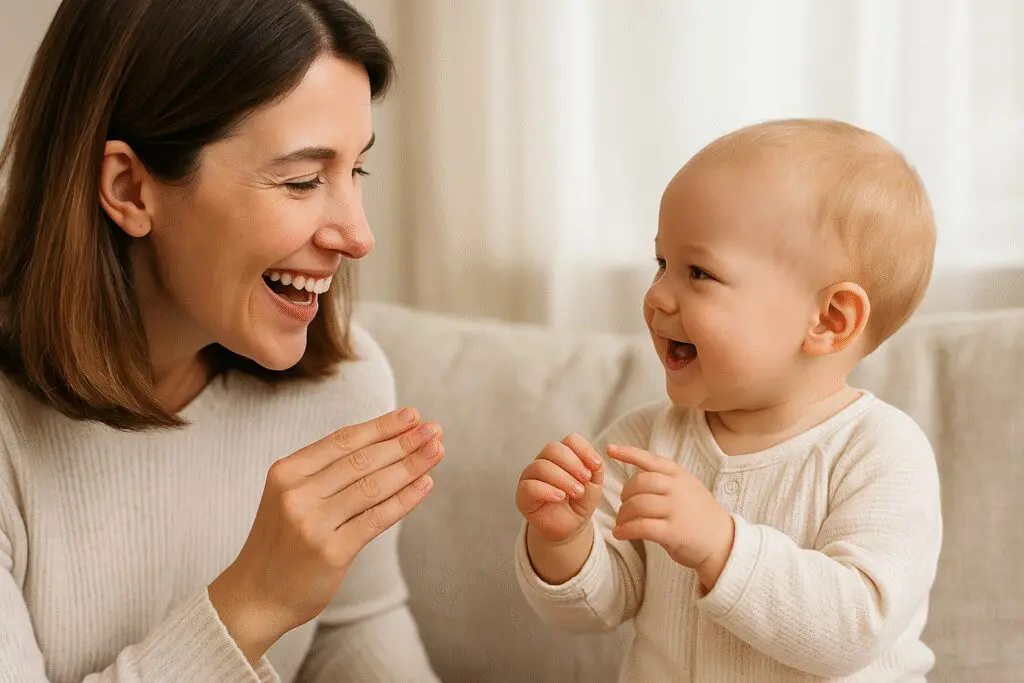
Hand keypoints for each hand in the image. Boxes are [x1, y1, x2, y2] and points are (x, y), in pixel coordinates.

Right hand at [208, 408, 442, 662]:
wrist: (256, 595)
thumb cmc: (283, 541)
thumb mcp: (291, 496)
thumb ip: (327, 471)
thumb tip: (386, 441)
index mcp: (286, 472)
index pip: (343, 441)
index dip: (381, 426)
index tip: (412, 415)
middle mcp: (296, 494)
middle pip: (361, 460)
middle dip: (403, 442)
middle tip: (433, 429)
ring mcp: (312, 523)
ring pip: (373, 486)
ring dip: (411, 465)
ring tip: (437, 449)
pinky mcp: (331, 552)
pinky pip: (377, 518)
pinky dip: (405, 499)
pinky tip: (426, 484)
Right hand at [516, 434, 603, 542]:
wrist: (569, 526)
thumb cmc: (579, 502)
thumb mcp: (594, 485)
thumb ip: (595, 470)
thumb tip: (594, 461)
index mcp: (562, 455)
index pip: (570, 440)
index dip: (584, 450)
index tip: (596, 466)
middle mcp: (544, 461)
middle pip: (553, 448)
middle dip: (573, 464)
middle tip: (585, 479)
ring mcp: (531, 477)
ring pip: (541, 466)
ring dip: (563, 479)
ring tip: (577, 493)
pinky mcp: (523, 495)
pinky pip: (530, 486)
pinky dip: (547, 490)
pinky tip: (560, 497)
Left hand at [608, 445, 733, 589]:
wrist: (723, 543)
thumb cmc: (699, 515)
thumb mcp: (688, 488)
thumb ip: (666, 479)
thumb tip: (637, 473)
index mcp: (680, 476)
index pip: (651, 459)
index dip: (628, 453)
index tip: (610, 449)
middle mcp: (678, 489)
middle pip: (639, 483)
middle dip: (625, 493)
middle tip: (623, 504)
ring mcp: (676, 510)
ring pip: (637, 505)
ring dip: (623, 515)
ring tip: (621, 523)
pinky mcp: (673, 532)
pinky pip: (641, 527)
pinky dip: (626, 530)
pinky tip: (620, 534)